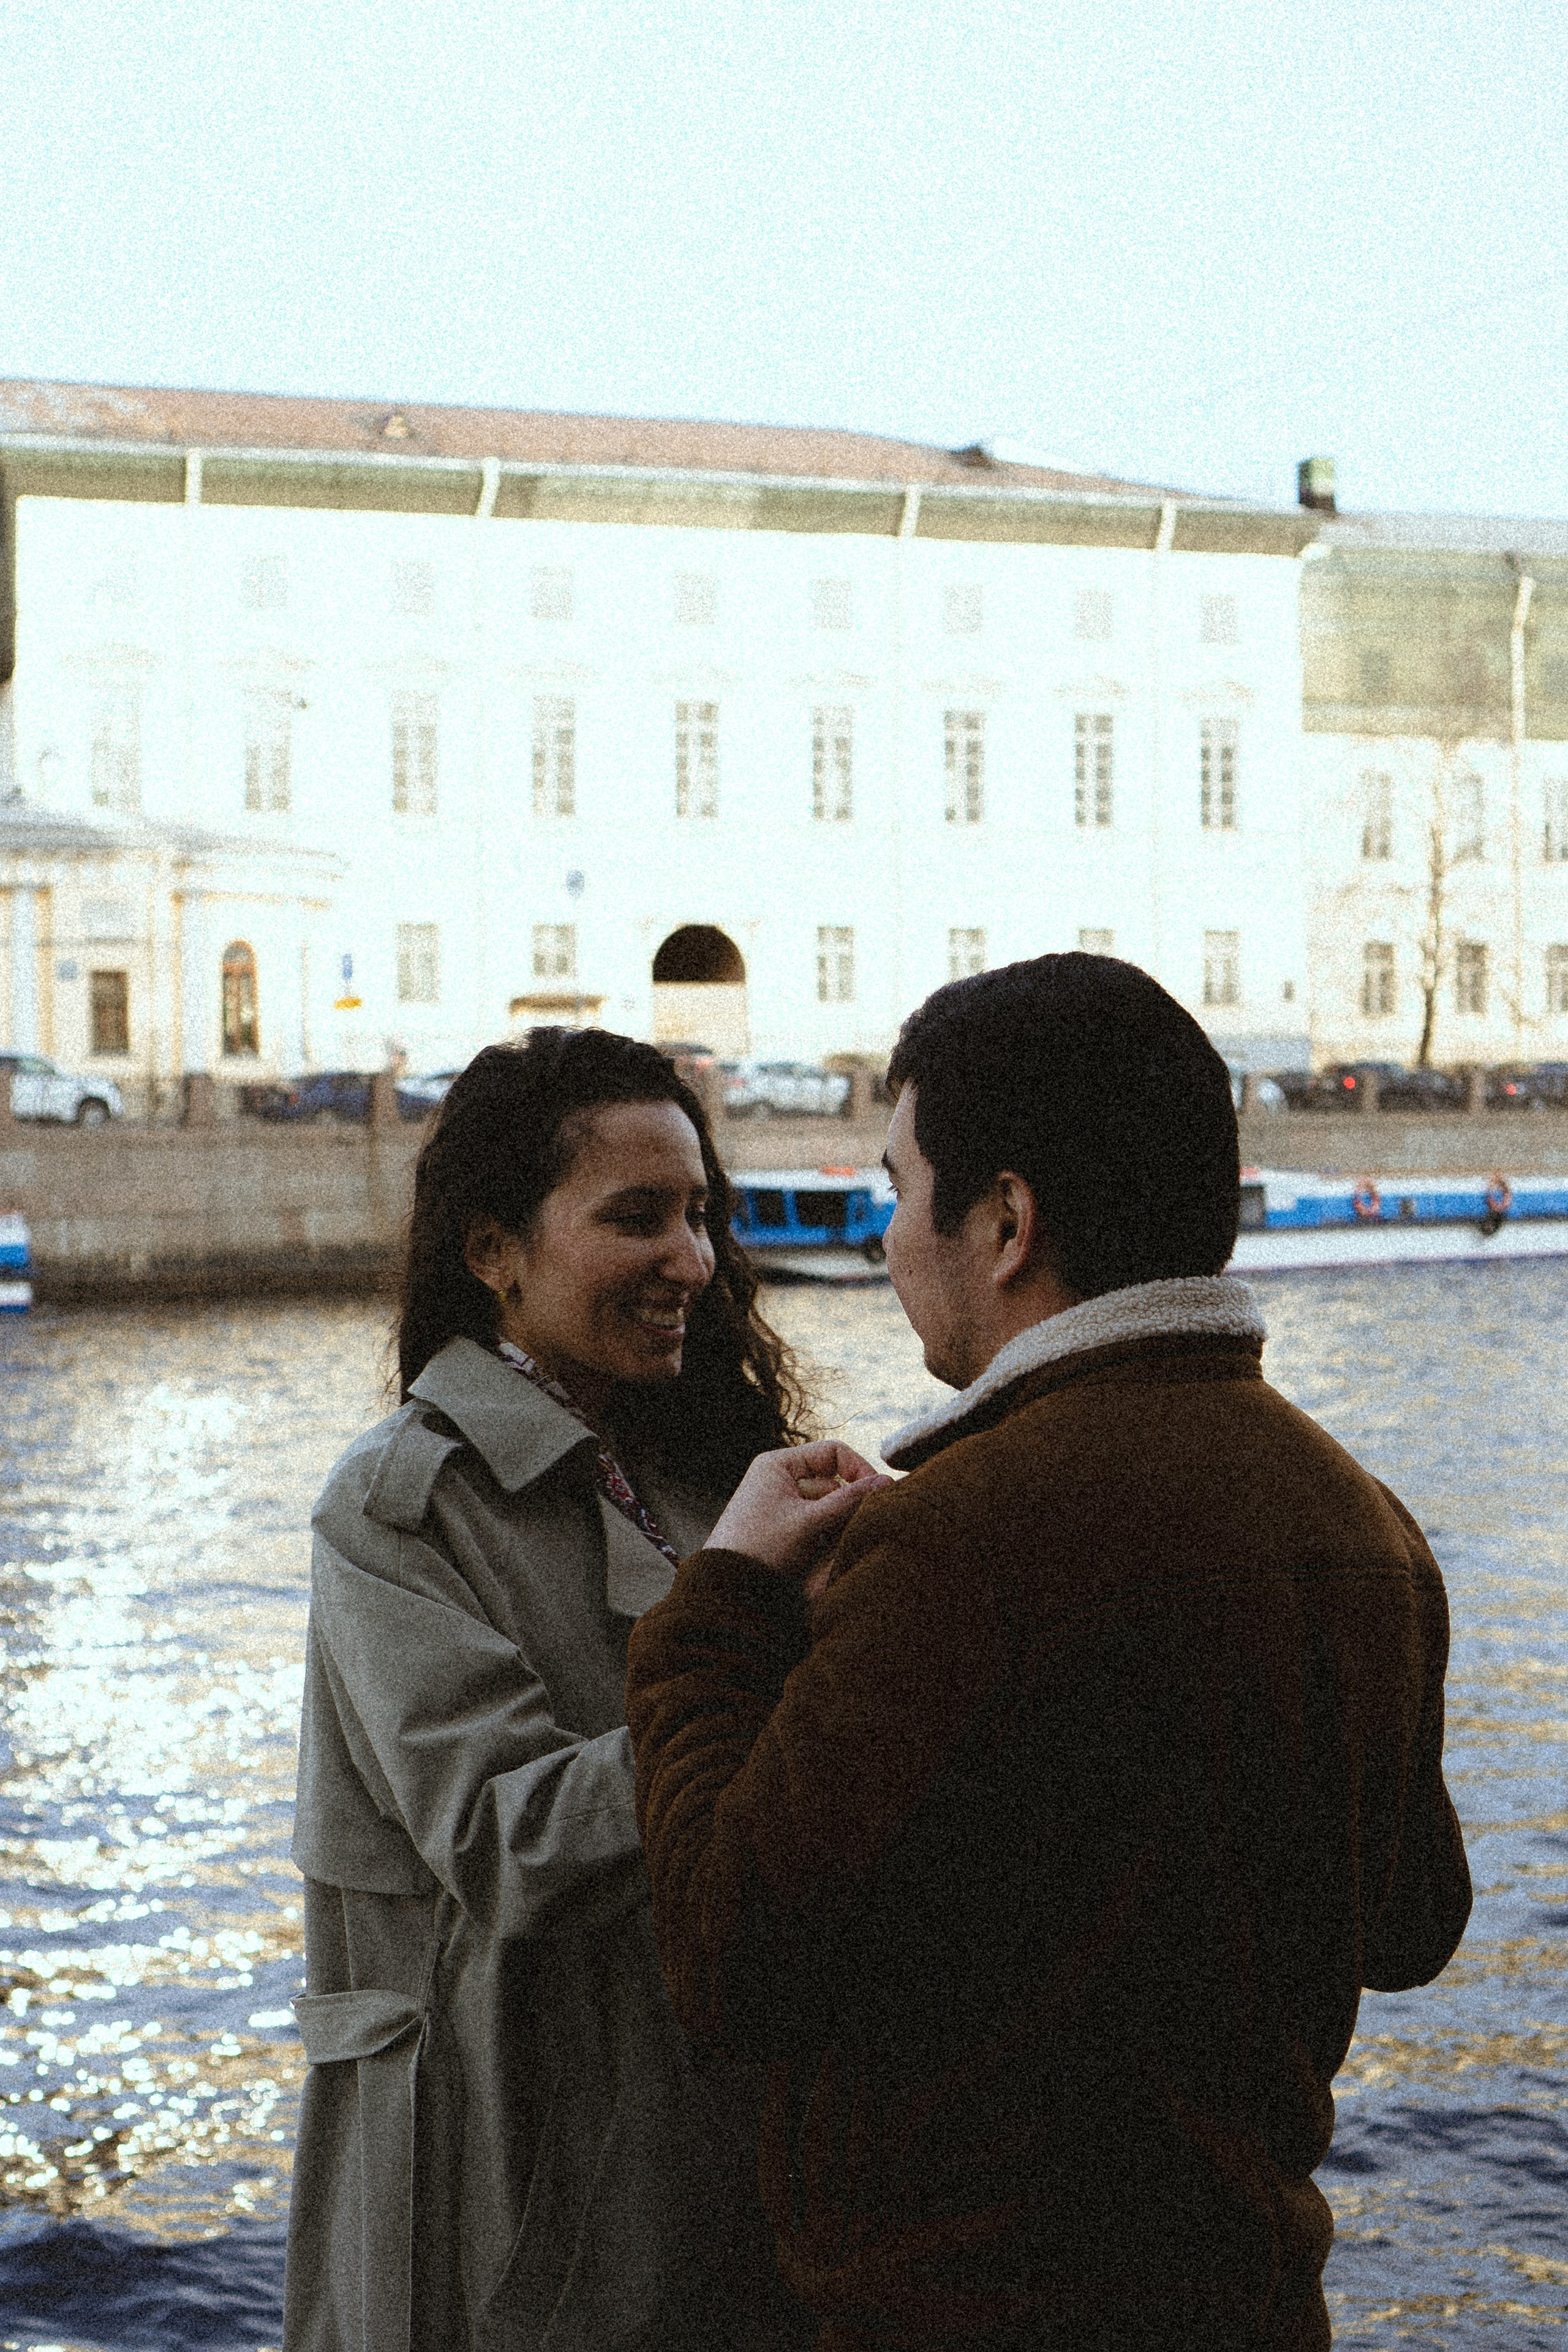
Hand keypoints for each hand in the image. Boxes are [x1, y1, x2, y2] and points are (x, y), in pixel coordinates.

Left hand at [707, 1441, 890, 1577]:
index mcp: (779, 1464)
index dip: (859, 1469)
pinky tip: (818, 1559)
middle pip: (833, 1483)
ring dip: (835, 1527)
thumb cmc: (760, 1549)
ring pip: (829, 1508)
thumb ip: (849, 1500)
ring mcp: (783, 1504)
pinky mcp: (786, 1528)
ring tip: (826, 1550)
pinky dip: (824, 1540)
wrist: (727, 1589)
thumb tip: (886, 1482)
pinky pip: (818, 1526)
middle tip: (852, 1530)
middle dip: (844, 1508)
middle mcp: (781, 1479)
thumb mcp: (809, 1522)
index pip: (833, 1452)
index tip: (878, 1494)